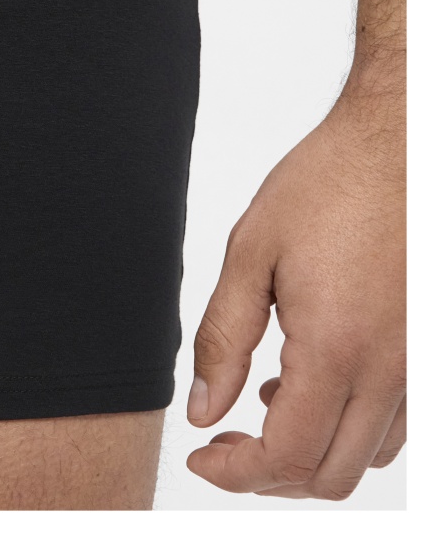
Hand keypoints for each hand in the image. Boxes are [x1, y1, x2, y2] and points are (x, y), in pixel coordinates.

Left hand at [186, 90, 405, 499]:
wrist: (398, 148)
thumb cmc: (326, 186)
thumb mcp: (251, 254)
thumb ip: (223, 339)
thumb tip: (203, 409)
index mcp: (337, 348)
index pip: (285, 456)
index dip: (236, 473)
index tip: (204, 458)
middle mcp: (391, 371)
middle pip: (330, 474)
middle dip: (269, 474)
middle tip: (226, 439)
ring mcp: (420, 367)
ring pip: (369, 458)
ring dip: (311, 452)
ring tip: (262, 404)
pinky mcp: (431, 353)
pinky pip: (397, 426)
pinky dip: (350, 428)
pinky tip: (312, 384)